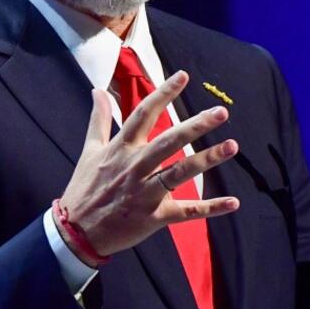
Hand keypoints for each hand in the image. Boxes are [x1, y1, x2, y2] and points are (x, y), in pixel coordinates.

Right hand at [58, 70, 240, 263]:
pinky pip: (186, 212)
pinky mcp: (155, 217)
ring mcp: (146, 193)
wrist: (76, 232)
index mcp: (121, 149)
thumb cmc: (85, 188)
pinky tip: (233, 202)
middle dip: (195, 126)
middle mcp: (135, 167)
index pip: (143, 114)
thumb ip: (99, 119)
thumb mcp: (89, 151)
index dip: (163, 94)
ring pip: (180, 173)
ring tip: (232, 146)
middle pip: (168, 142)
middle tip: (221, 112)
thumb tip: (98, 90)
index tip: (183, 76)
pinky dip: (210, 208)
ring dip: (207, 159)